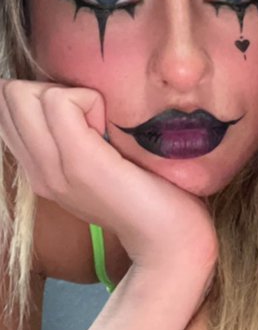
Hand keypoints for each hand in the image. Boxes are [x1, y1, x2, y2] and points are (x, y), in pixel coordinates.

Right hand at [0, 80, 217, 271]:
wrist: (169, 239)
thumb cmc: (147, 192)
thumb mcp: (98, 161)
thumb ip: (73, 135)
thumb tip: (66, 94)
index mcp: (38, 170)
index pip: (6, 107)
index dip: (42, 95)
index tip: (82, 118)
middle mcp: (36, 171)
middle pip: (10, 96)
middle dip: (51, 90)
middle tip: (93, 120)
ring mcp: (53, 169)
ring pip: (25, 95)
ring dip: (71, 95)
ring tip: (102, 127)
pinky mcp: (79, 163)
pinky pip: (59, 102)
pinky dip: (90, 100)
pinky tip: (111, 130)